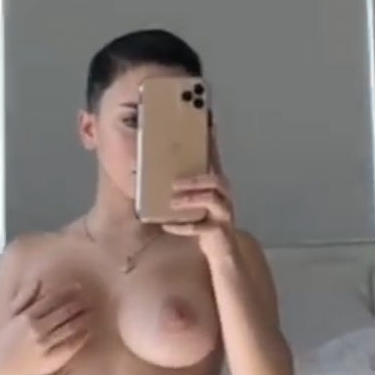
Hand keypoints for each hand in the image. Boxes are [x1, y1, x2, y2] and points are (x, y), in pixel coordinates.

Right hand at [0, 280, 90, 374]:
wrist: (2, 364)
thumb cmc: (9, 336)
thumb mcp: (12, 314)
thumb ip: (26, 297)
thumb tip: (39, 280)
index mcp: (27, 316)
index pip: (52, 300)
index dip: (67, 292)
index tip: (78, 287)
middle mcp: (36, 330)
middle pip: (63, 313)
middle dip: (79, 304)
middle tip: (89, 299)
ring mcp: (44, 346)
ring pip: (69, 328)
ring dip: (82, 319)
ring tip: (91, 312)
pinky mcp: (50, 360)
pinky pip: (69, 346)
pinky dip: (81, 338)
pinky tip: (88, 331)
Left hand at [166, 125, 235, 257]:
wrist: (221, 251)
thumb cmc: (203, 221)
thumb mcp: (192, 200)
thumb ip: (180, 184)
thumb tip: (151, 170)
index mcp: (215, 183)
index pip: (213, 158)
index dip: (209, 142)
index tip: (204, 123)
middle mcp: (223, 195)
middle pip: (217, 178)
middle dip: (194, 178)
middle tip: (173, 182)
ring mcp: (224, 213)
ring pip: (213, 199)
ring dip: (191, 199)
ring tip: (172, 201)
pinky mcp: (219, 231)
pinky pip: (203, 227)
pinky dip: (183, 226)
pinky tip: (167, 226)